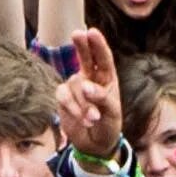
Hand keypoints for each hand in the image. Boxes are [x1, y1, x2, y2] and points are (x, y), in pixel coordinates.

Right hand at [54, 28, 123, 159]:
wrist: (94, 144)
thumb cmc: (108, 125)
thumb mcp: (112, 113)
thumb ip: (101, 98)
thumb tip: (85, 86)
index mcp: (107, 78)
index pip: (103, 58)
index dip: (98, 44)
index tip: (92, 32)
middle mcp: (90, 77)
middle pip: (85, 57)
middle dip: (81, 46)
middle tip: (78, 34)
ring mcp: (75, 86)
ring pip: (75, 85)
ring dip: (83, 104)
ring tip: (93, 119)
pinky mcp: (63, 97)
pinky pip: (63, 96)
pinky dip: (73, 108)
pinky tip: (82, 119)